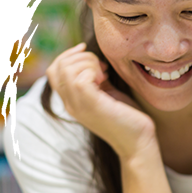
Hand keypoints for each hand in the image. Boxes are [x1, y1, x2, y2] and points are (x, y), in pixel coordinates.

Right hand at [46, 42, 157, 160]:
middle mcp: (70, 104)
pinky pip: (81, 78)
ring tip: (105, 73)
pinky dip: (94, 70)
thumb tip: (93, 59)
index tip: (86, 50)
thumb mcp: (107, 93)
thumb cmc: (127, 117)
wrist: (138, 142)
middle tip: (102, 66)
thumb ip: (96, 79)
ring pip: (67, 70)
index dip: (68, 55)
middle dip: (81, 56)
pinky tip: (106, 78)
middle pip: (57, 67)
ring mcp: (79, 106)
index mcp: (72, 101)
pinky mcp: (92, 105)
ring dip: (88, 62)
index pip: (53, 70)